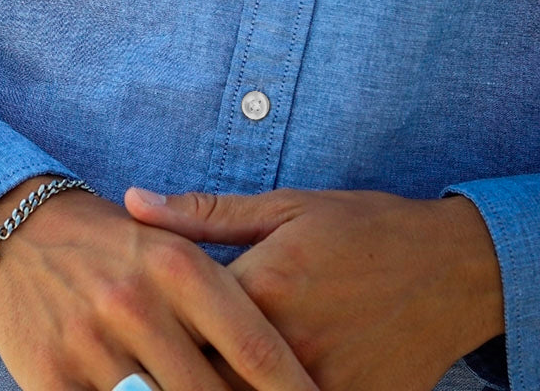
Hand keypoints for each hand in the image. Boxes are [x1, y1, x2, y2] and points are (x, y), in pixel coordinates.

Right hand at [0, 175, 318, 390]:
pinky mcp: (53, 378)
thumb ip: (224, 285)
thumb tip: (293, 332)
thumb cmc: (111, 241)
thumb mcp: (172, 243)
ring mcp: (93, 344)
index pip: (255, 348)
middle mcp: (138, 303)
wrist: (18, 227)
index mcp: (179, 264)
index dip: (294, 390)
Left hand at [123, 185, 504, 390]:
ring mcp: (319, 382)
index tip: (123, 326)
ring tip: (184, 375)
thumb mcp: (285, 208)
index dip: (147, 329)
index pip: (179, 321)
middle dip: (173, 369)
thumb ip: (203, 214)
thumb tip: (133, 202)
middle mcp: (286, 340)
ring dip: (210, 388)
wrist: (451, 270)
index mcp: (263, 284)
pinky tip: (243, 385)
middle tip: (143, 363)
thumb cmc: (362, 228)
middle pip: (203, 374)